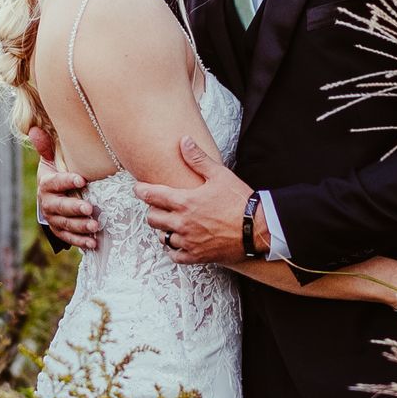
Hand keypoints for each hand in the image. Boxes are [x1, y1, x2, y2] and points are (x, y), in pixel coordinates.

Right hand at [32, 124, 99, 250]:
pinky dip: (81, 241)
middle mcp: (48, 204)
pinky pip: (70, 238)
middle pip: (61, 206)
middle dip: (75, 208)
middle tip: (90, 208)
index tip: (81, 179)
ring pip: (66, 224)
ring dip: (81, 226)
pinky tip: (93, 243)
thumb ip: (46, 147)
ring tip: (96, 226)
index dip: (67, 181)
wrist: (52, 197)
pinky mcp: (60, 232)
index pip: (55, 183)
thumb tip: (34, 128)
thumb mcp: (51, 161)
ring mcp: (54, 219)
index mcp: (46, 185)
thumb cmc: (56, 175)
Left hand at [134, 137, 249, 263]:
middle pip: (152, 218)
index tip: (139, 188)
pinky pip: (174, 256)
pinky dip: (173, 249)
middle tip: (159, 206)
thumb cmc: (239, 199)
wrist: (257, 228)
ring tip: (171, 223)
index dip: (141, 190)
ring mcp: (188, 241)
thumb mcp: (219, 174)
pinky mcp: (197, 256)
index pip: (152, 195)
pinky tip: (179, 242)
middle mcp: (182, 223)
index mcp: (184, 202)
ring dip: (164, 229)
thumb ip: (197, 158)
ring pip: (162, 237)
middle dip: (153, 210)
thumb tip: (183, 141)